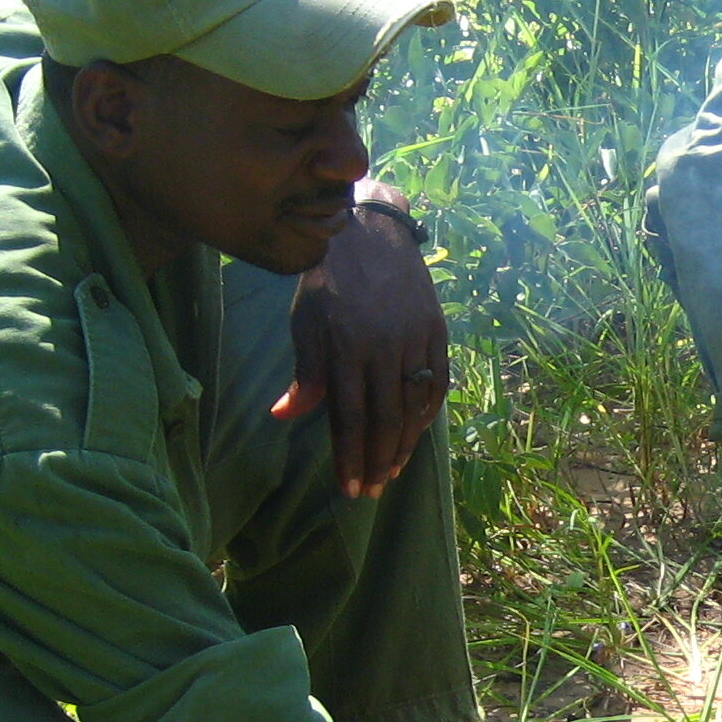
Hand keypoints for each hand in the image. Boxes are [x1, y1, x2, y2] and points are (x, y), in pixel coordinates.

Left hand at [270, 178, 448, 498]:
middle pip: (386, 420)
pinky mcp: (436, 330)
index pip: (351, 417)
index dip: (350, 458)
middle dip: (377, 462)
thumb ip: (304, 373)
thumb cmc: (327, 280)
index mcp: (347, 347)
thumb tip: (284, 416)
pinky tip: (415, 433)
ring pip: (414, 407)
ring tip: (391, 472)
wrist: (368, 231)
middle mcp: (384, 347)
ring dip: (403, 446)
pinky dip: (428, 414)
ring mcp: (415, 339)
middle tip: (371, 491)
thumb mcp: (305, 323)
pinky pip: (437, 383)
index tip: (349, 489)